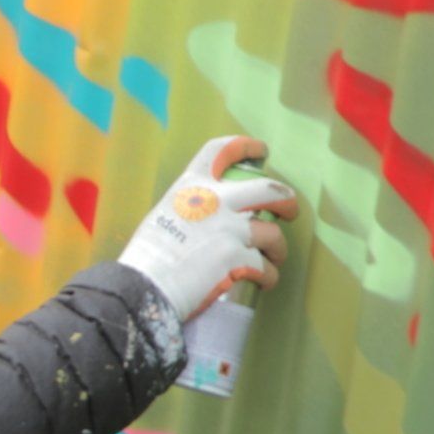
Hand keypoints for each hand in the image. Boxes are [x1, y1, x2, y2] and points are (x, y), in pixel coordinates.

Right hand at [116, 135, 297, 320]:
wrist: (144, 287)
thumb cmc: (147, 257)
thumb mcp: (164, 216)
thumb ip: (191, 209)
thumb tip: (208, 220)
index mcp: (192, 186)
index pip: (222, 151)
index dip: (246, 147)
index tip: (262, 152)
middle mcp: (216, 201)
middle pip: (268, 189)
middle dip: (286, 201)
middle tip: (289, 212)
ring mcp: (230, 229)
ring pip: (273, 234)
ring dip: (278, 249)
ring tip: (274, 259)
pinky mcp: (237, 258)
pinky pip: (266, 267)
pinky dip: (269, 276)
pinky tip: (264, 282)